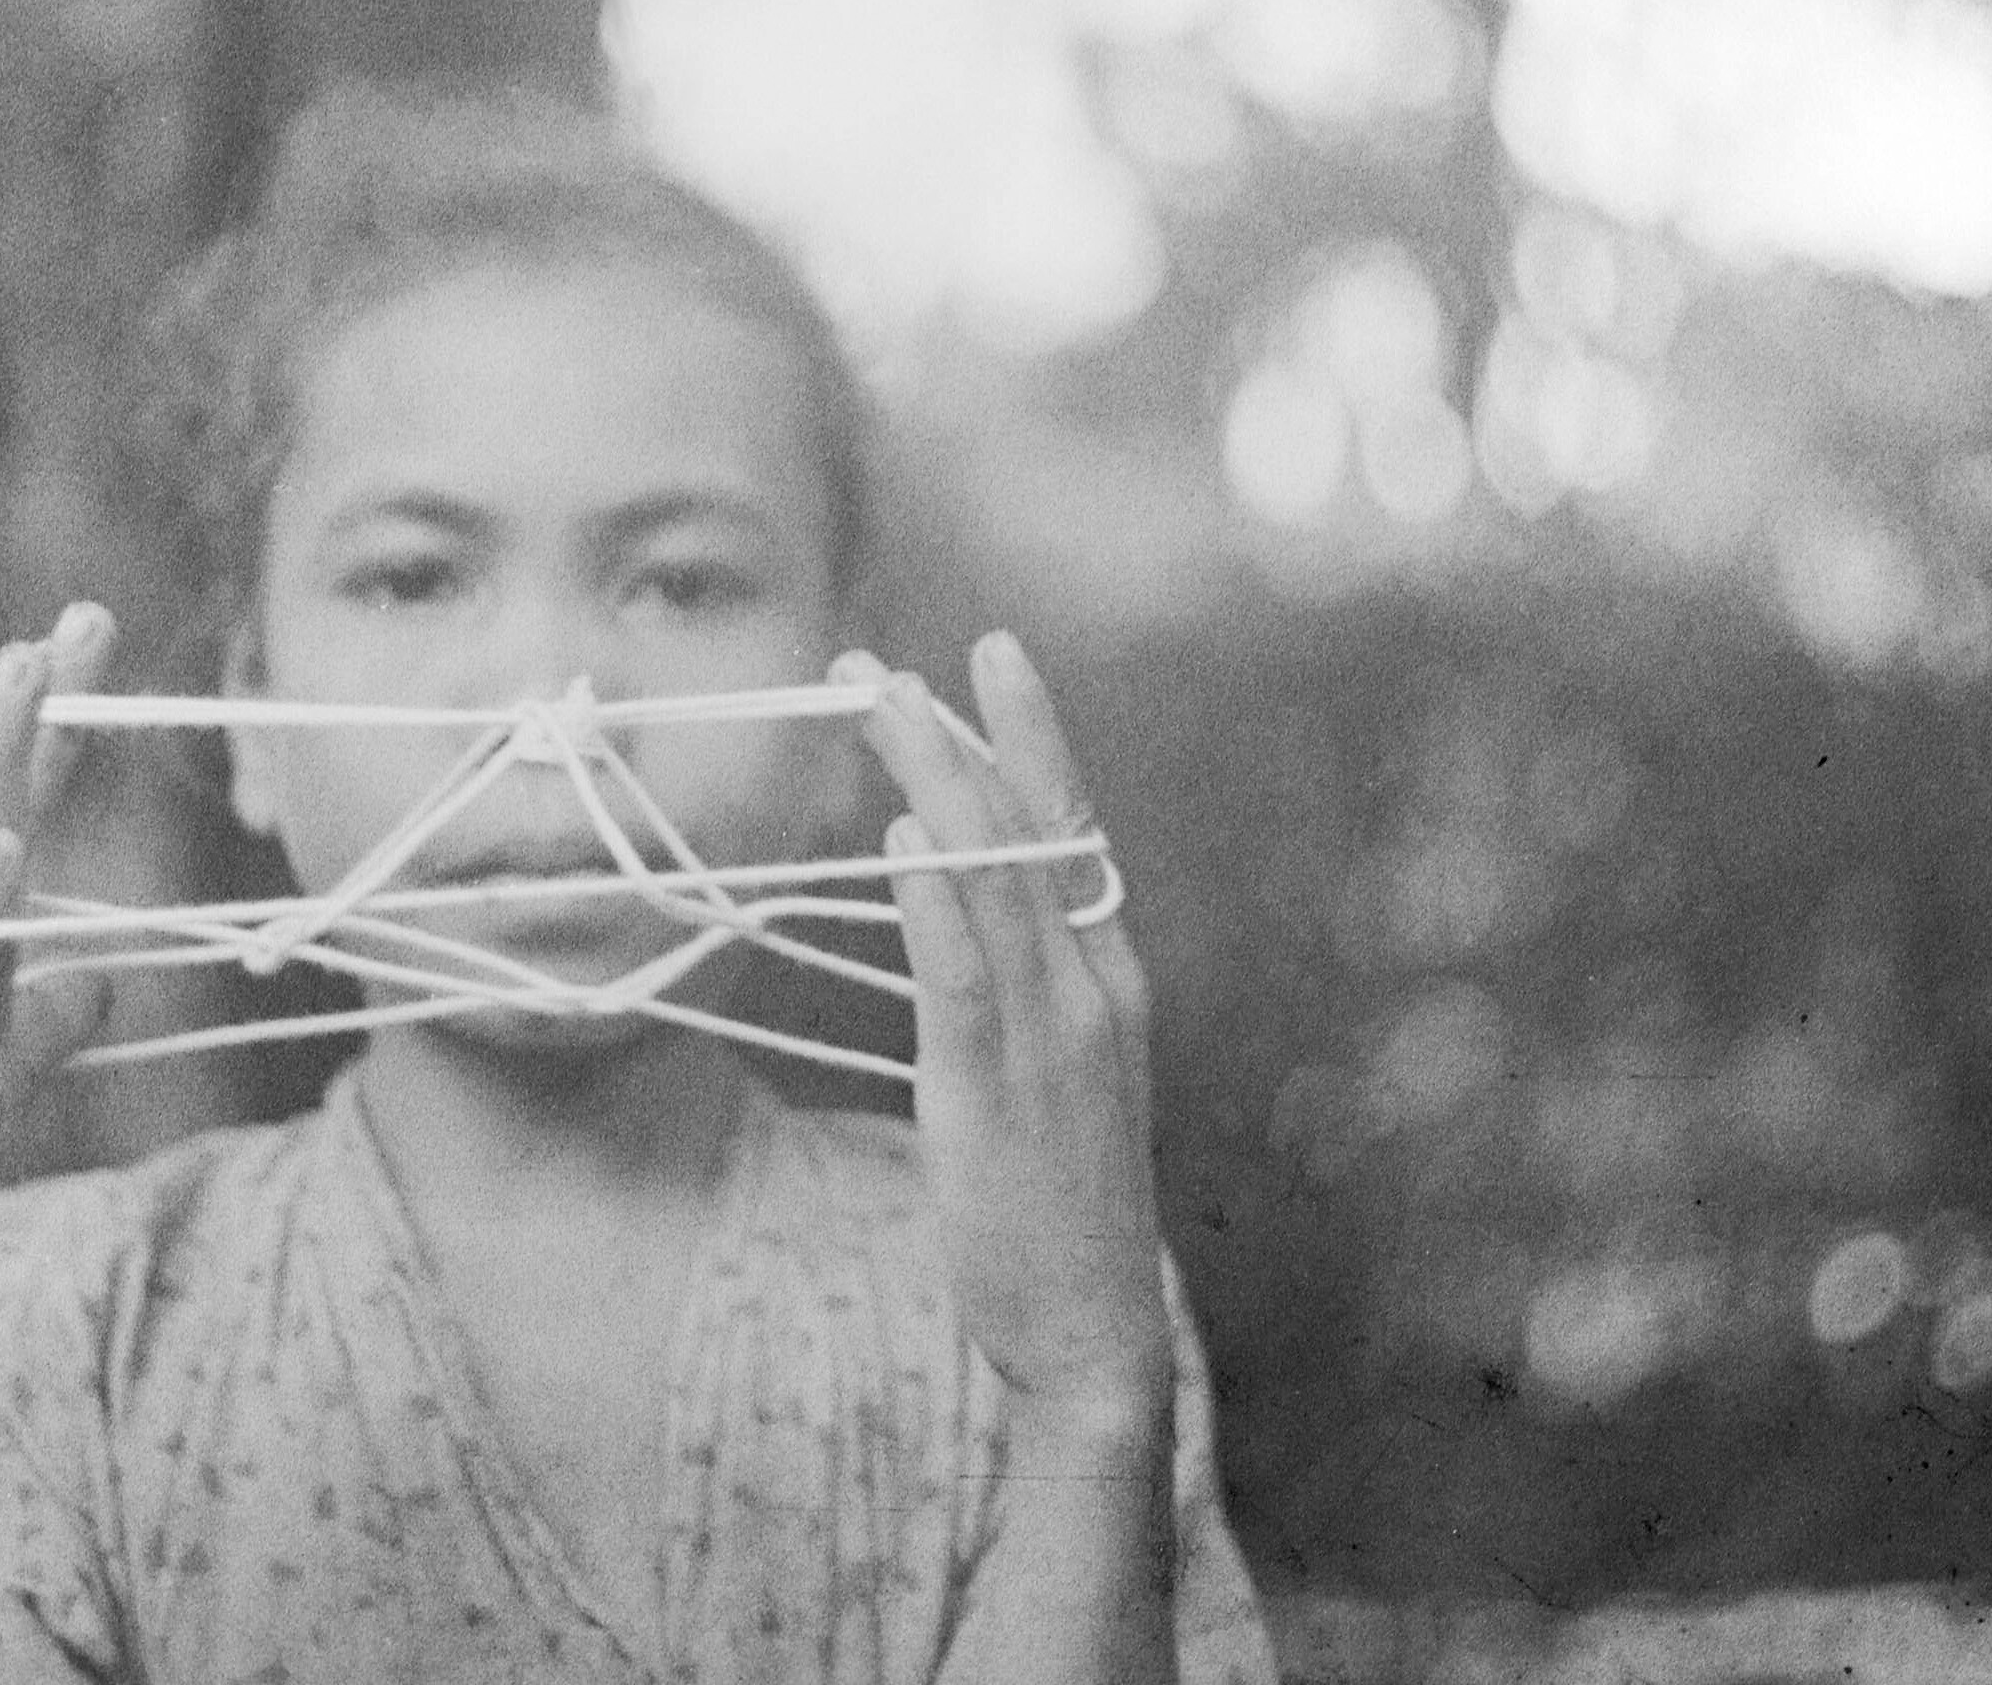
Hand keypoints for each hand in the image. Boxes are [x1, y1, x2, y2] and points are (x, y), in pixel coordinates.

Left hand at [841, 633, 1170, 1439]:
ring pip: (993, 880)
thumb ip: (1014, 985)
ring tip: (881, 706)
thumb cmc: (1060, 1210)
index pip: (1071, 830)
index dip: (1030, 737)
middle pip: (1029, 832)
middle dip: (961, 734)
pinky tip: (906, 837)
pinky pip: (964, 974)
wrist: (1094, 1334)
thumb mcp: (1051, 1076)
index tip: (991, 656)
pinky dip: (936, 897)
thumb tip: (950, 890)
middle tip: (890, 664)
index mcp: (1110, 981)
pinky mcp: (997, 1091)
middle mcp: (1093, 990)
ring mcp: (1052, 1038)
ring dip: (934, 781)